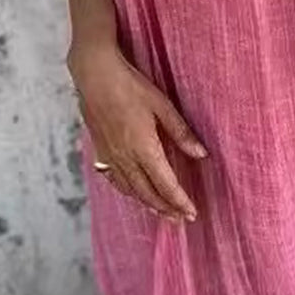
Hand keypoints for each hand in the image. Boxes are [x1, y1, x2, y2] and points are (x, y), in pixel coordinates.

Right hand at [67, 41, 207, 221]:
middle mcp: (125, 157)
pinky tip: (133, 192)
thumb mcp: (162, 105)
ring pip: (130, 189)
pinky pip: (114, 179)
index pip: (166, 184)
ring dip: (147, 204)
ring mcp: (110, 155)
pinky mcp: (100, 149)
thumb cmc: (129, 85)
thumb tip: (201, 154)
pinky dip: (127, 191)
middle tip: (180, 220)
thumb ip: (181, 132)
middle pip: (148, 193)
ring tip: (161, 213)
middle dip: (166, 209)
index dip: (179, 201)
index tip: (192, 214)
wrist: (94, 74)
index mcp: (144, 147)